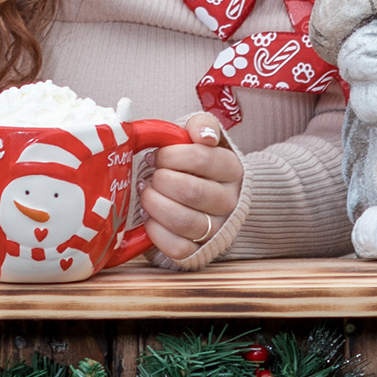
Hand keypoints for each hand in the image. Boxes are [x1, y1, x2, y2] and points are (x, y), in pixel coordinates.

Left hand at [140, 126, 242, 263]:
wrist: (210, 192)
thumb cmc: (197, 162)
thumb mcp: (201, 136)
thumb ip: (202, 126)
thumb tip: (203, 135)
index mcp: (231, 169)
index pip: (201, 158)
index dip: (170, 155)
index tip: (156, 155)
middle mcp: (229, 201)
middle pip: (191, 191)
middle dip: (160, 180)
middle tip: (149, 175)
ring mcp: (216, 228)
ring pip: (183, 221)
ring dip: (154, 205)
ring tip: (145, 193)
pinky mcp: (200, 250)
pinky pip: (178, 248)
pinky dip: (156, 232)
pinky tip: (149, 217)